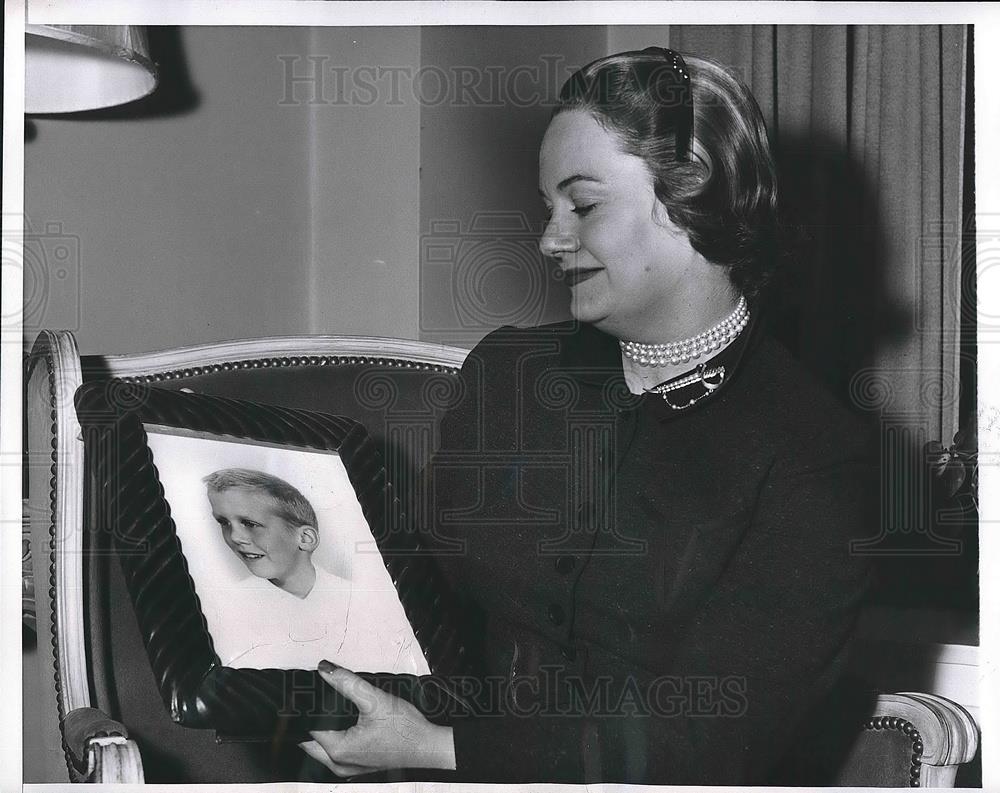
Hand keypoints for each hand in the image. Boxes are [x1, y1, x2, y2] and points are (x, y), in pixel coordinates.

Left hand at [299, 660, 456, 777]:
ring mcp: (347, 768)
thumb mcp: (375, 699)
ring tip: (331, 710)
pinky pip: (334, 752)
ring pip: (320, 747)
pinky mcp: (356, 766)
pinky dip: (333, 737)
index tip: (306, 693)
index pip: (307, 726)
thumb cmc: (406, 730)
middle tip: (317, 700)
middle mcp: (339, 763)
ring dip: (321, 730)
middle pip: (308, 740)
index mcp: (339, 750)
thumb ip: (346, 682)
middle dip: (310, 719)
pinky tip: (344, 724)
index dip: (305, 707)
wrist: (427, 746)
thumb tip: (326, 670)